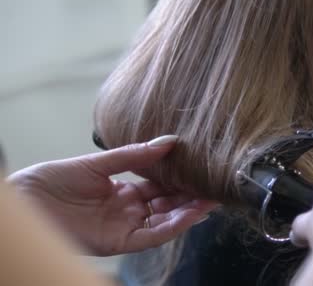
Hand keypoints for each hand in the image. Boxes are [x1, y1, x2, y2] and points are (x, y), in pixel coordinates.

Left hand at [7, 136, 215, 255]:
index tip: (201, 168)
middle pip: (167, 205)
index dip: (180, 180)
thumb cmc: (51, 181)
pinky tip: (191, 214)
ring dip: (189, 212)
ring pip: (165, 221)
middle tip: (216, 185)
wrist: (25, 203)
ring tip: (212, 199)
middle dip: (191, 197)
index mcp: (121, 191)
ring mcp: (124, 227)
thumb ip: (133, 155)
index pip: (159, 187)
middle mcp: (126, 211)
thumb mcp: (96, 163)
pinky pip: (152, 236)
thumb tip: (169, 141)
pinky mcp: (119, 242)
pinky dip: (173, 227)